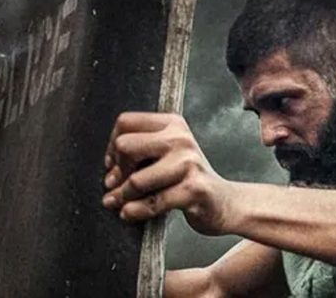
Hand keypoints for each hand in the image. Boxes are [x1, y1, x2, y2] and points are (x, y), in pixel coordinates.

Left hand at [102, 112, 235, 234]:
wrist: (225, 202)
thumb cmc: (189, 179)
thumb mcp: (167, 156)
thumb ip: (140, 154)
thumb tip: (109, 172)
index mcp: (172, 124)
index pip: (126, 122)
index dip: (112, 145)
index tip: (113, 165)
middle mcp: (181, 139)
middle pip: (125, 147)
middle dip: (116, 172)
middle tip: (116, 186)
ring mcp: (188, 163)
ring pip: (136, 180)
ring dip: (122, 196)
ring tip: (119, 204)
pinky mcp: (193, 189)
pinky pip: (152, 202)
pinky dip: (135, 211)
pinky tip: (129, 213)